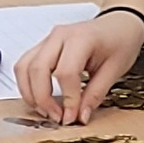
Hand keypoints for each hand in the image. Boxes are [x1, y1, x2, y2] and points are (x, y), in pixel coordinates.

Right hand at [15, 10, 143, 124]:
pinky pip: (25, 65)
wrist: (118, 24)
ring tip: (45, 111)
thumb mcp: (115, 70)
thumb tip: (79, 116)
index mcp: (81, 38)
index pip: (65, 72)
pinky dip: (27, 85)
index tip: (72, 117)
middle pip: (38, 69)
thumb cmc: (119, 42)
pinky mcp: (42, 47)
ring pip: (24, 67)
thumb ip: (95, 94)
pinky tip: (39, 99)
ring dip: (30, 93)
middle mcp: (58, 36)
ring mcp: (47, 40)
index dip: (67, 99)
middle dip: (43, 98)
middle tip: (57, 118)